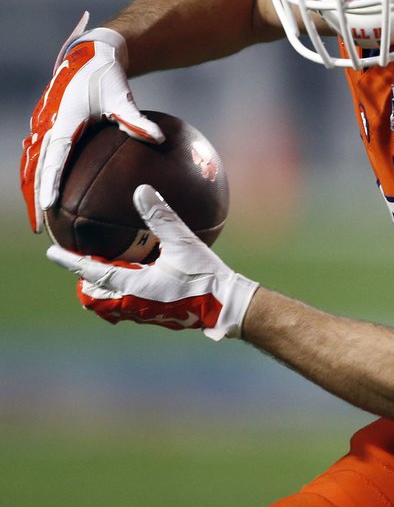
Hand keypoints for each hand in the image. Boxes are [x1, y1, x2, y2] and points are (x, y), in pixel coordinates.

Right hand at [20, 15, 164, 232]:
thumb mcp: (121, 96)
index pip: (53, 158)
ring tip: (41, 220)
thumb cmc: (106, 76)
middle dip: (36, 199)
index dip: (49, 183)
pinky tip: (52, 198)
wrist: (90, 55)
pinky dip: (42, 179)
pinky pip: (41, 159)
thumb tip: (159, 139)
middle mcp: (48, 126)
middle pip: (35, 170)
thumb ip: (137, 120)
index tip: (49, 206)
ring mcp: (44, 128)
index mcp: (62, 121)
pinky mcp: (48, 129)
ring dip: (35, 192)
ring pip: (33, 167)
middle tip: (41, 227)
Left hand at [46, 185, 258, 340]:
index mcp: (133, 288)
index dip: (70, 262)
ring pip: (112, 305)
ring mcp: (147, 313)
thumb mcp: (183, 242)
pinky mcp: (160, 316)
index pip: (91, 273)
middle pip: (96, 296)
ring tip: (106, 272)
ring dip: (104, 289)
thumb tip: (140, 190)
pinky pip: (131, 306)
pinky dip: (124, 292)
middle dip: (85, 282)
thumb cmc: (204, 277)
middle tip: (80, 265)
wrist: (227, 307)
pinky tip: (140, 279)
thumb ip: (160, 217)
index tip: (52, 253)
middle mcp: (134, 304)